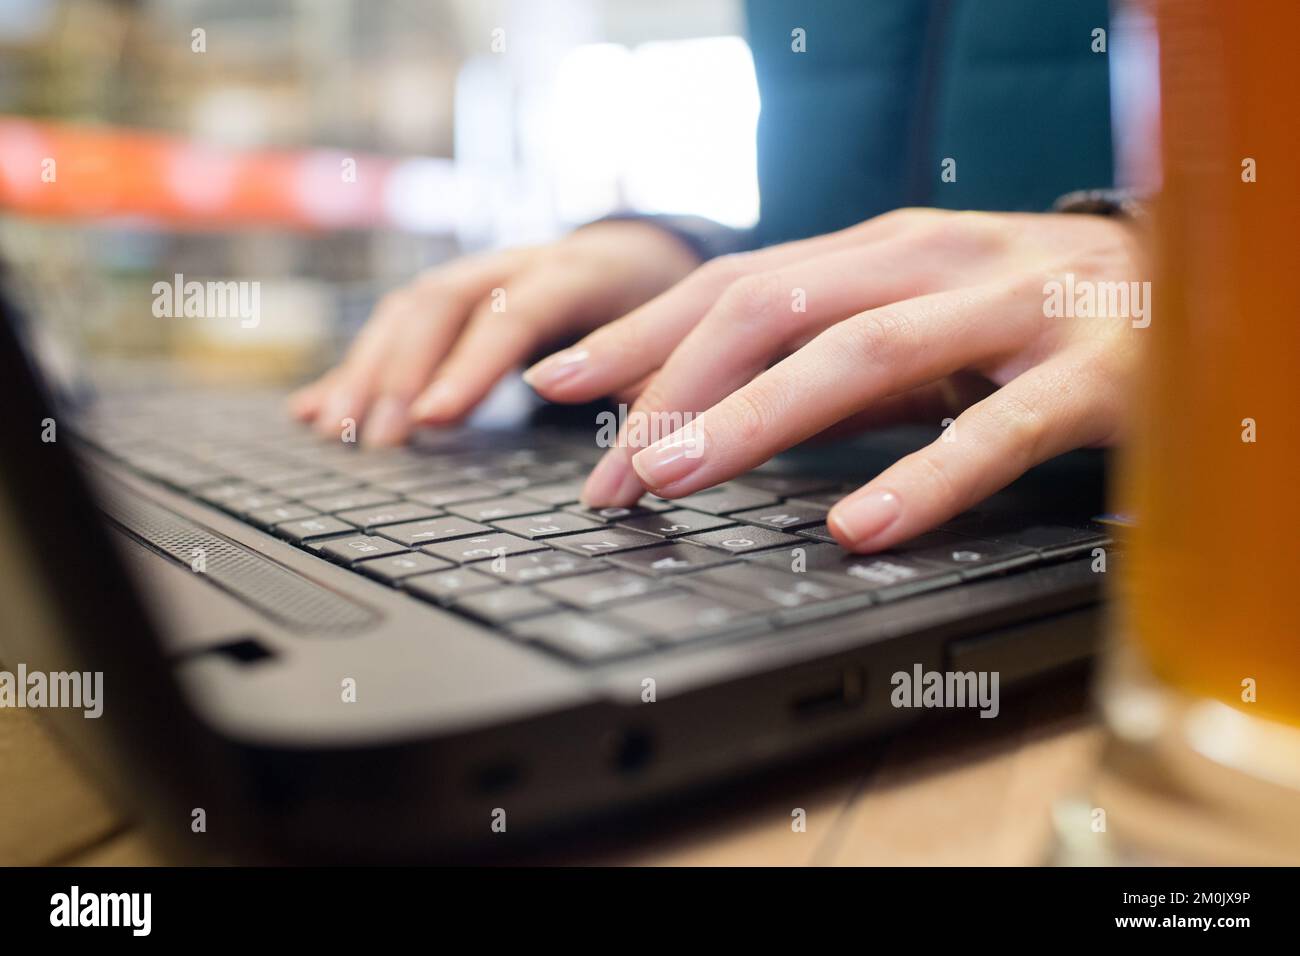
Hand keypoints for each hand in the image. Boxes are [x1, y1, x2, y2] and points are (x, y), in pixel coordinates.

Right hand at [289, 220, 699, 444]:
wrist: (640, 253)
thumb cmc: (658, 307)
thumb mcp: (673, 339)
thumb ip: (654, 387)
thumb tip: (638, 456)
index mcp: (578, 271)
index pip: (517, 310)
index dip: (473, 363)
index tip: (436, 417)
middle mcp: (516, 263)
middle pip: (441, 305)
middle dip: (403, 373)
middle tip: (379, 440)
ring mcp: (477, 277)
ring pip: (408, 312)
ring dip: (367, 372)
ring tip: (335, 431)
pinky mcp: (452, 299)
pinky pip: (393, 327)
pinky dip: (354, 370)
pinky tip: (314, 410)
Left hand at [524, 208, 1144, 551]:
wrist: (1187, 285)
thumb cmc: (1025, 315)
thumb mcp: (909, 324)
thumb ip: (821, 361)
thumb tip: (706, 411)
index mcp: (875, 251)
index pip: (732, 285)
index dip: (640, 336)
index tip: (555, 387)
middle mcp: (928, 260)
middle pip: (770, 309)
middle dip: (671, 391)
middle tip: (606, 474)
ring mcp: (1010, 308)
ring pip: (862, 352)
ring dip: (755, 420)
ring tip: (677, 480)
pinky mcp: (1089, 374)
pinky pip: (998, 428)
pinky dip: (925, 478)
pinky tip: (861, 528)